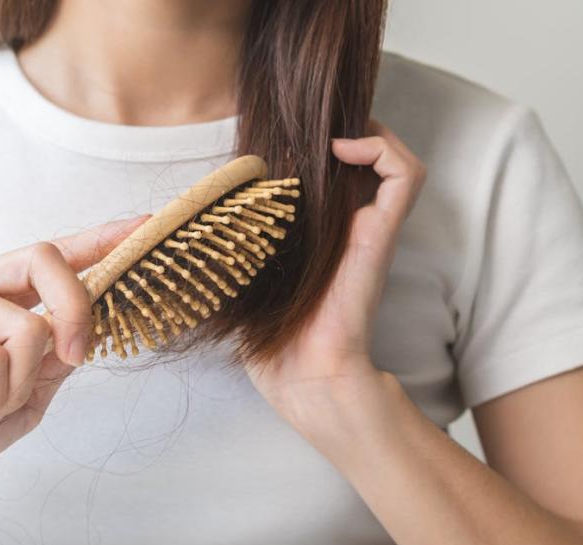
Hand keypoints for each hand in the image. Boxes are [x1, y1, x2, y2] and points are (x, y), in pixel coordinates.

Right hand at [0, 216, 144, 502]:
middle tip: (73, 359)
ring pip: (26, 329)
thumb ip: (53, 363)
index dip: (100, 240)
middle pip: (46, 259)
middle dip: (77, 310)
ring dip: (16, 389)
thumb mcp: (23, 400)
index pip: (55, 258)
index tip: (145, 227)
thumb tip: (90, 331)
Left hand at [246, 121, 424, 435]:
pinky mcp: (382, 234)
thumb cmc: (268, 339)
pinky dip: (381, 149)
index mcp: (319, 235)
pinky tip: (342, 150)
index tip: (280, 140)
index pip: (330, 175)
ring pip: (393, 158)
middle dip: (339, 131)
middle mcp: (349, 226)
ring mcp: (370, 228)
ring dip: (368, 133)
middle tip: (305, 130)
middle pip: (364, 159)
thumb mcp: (236, 277)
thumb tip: (177, 220)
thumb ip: (222, 247)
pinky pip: (405, 175)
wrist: (306, 376)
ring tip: (330, 138)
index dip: (315, 146)